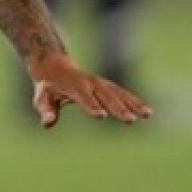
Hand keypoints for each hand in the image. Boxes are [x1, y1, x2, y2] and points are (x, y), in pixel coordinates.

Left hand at [27, 54, 152, 128]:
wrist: (55, 68)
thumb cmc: (48, 88)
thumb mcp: (42, 98)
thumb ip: (46, 110)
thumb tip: (47, 123)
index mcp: (74, 86)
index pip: (84, 97)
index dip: (92, 106)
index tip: (101, 116)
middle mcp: (91, 83)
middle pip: (106, 96)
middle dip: (118, 108)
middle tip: (130, 120)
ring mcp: (101, 84)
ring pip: (119, 93)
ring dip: (134, 104)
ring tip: (147, 115)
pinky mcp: (108, 87)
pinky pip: (124, 94)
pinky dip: (135, 102)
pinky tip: (148, 113)